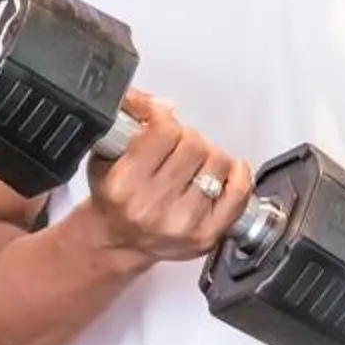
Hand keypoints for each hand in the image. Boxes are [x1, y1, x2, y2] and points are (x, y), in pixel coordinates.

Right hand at [79, 89, 253, 264]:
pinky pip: (240, 192)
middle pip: (194, 145)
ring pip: (218, 163)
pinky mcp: (207, 234)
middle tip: (175, 147)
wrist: (116, 241)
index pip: (165, 131)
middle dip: (186, 138)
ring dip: (208, 157)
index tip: (159, 122)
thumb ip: (128, 120)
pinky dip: (237, 175)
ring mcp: (183, 223)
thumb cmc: (113, 198)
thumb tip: (162, 103)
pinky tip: (223, 172)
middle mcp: (153, 206)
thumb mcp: (104, 154)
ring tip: (192, 165)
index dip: (163, 118)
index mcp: (125, 184)